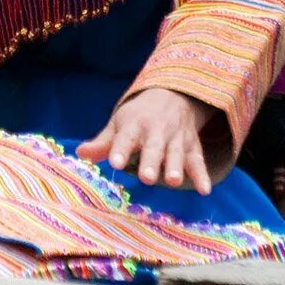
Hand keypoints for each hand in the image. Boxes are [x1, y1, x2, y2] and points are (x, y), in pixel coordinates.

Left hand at [77, 88, 213, 194]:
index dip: (120, 150)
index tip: (114, 162)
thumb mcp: (119, 124)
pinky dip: (202, 175)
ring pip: (176, 153)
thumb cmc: (138, 117)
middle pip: (154, 147)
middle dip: (151, 162)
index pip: (126, 138)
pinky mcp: (192, 146)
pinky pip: (198, 161)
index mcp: (135, 125)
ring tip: (173, 181)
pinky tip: (205, 190)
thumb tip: (79, 153)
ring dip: (176, 167)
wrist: (173, 95)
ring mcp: (176, 139)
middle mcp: (157, 131)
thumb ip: (103, 142)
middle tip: (146, 178)